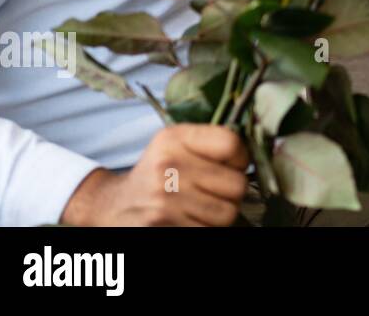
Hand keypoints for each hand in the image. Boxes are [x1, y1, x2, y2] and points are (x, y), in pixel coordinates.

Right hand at [61, 124, 249, 225]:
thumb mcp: (175, 145)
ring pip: (228, 212)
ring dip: (221, 212)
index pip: (232, 143)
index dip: (240, 158)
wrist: (112, 206)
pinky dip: (207, 227)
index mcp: (174, 138)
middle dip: (232, 191)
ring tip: (201, 205)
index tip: (230, 164)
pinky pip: (210, 230)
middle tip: (214, 190)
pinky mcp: (162, 225)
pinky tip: (191, 218)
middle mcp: (167, 166)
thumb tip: (256, 153)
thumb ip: (211, 143)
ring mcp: (164, 199)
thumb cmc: (157, 173)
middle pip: (237, 184)